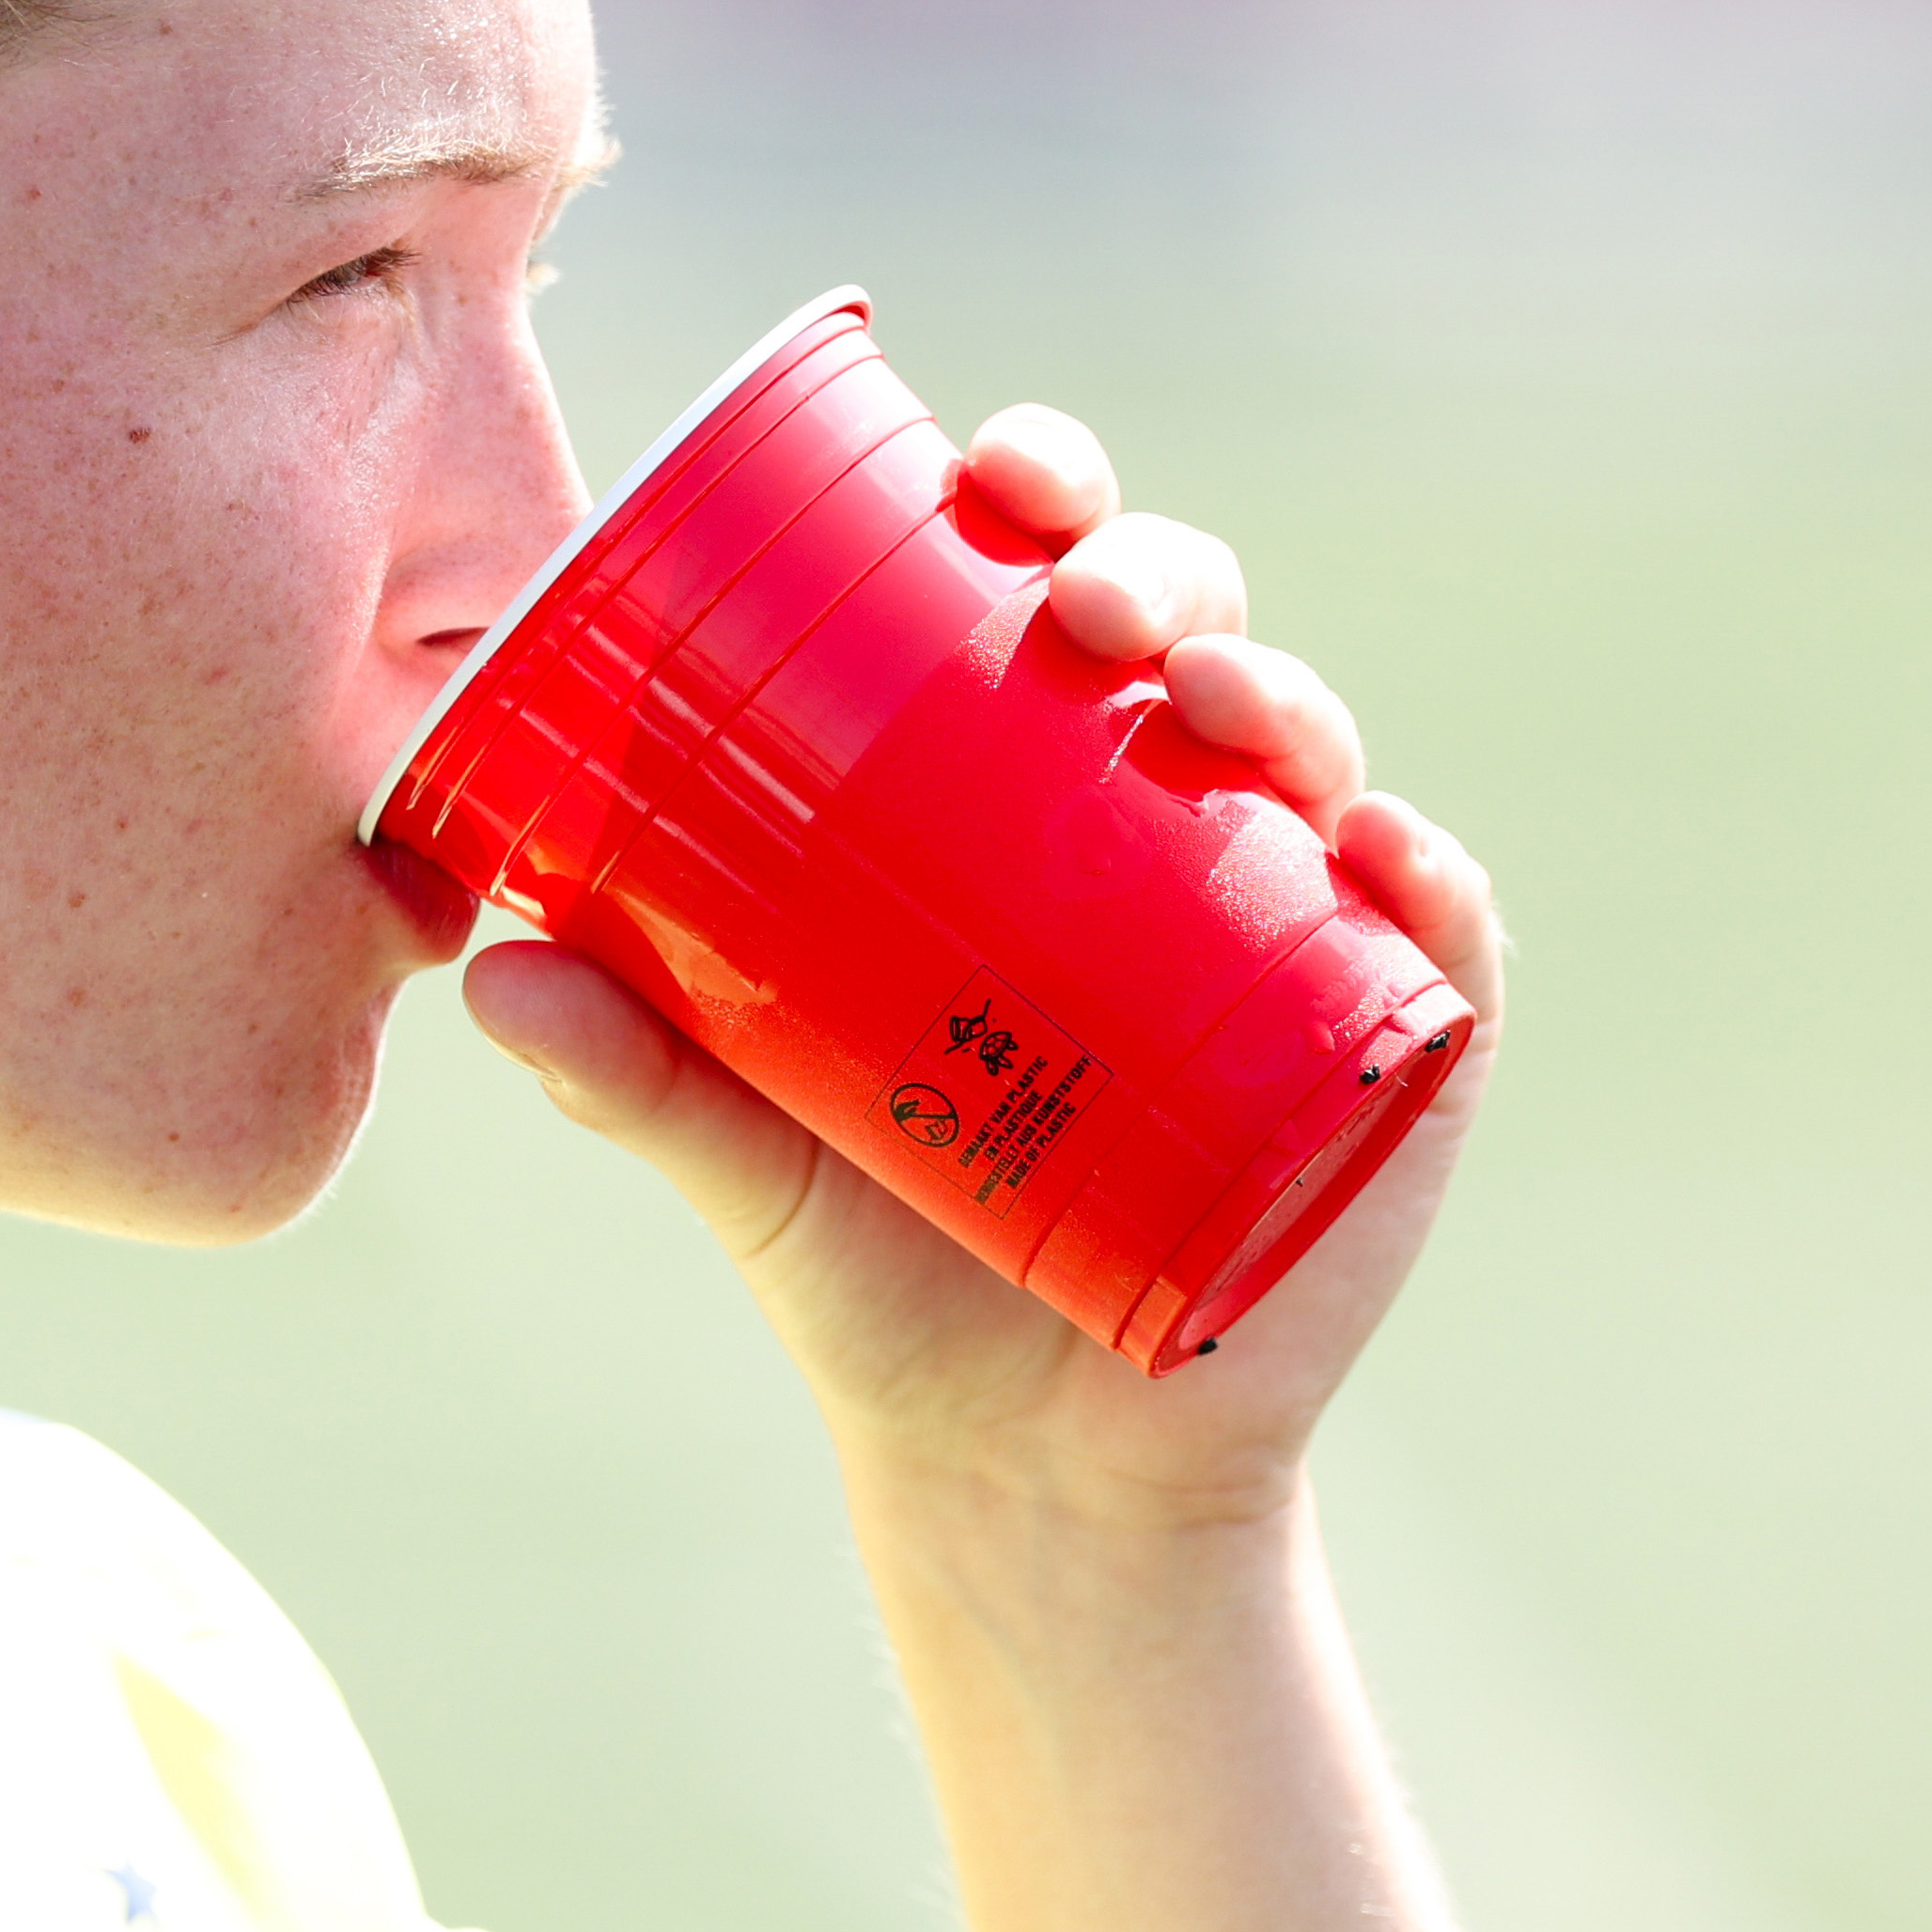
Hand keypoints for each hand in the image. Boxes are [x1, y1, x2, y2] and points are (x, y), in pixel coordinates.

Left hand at [458, 404, 1502, 1531]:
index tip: (987, 467)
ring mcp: (1294, 928)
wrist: (1012, 1464)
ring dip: (1282, 697)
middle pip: (1191, 633)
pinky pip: (1441, 940)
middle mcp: (1163, 826)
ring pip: (1313, 756)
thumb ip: (629, 1069)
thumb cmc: (869, 1258)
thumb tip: (491, 973)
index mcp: (1015, 789)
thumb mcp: (740, 1154)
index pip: (1039, 584)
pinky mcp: (1389, 1056)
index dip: (1037, 492)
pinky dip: (1428, 883)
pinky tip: (1385, 853)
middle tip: (1092, 604)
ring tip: (1214, 705)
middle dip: (1160, 572)